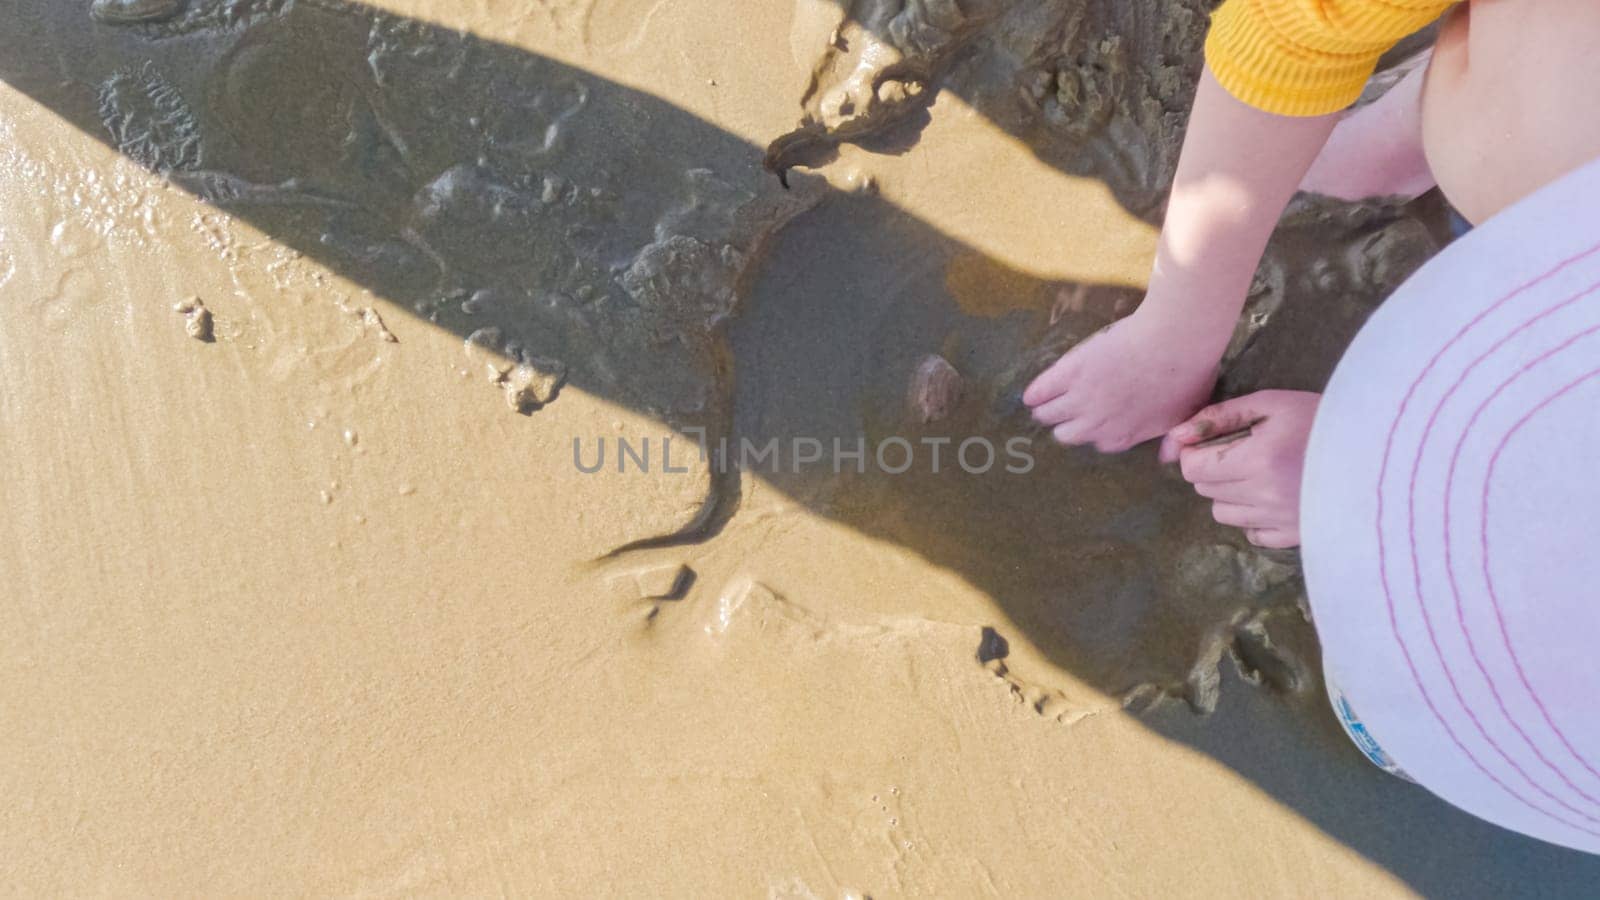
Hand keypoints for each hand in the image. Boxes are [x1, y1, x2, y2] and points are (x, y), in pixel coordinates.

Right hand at [1022, 307, 1225, 452]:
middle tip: (1064, 414)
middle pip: (1069, 434)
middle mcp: (1097, 424)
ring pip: (1050, 414)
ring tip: (1039, 406)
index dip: (1098, 432)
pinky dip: (1034, 394)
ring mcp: (1081, 399)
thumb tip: (1167, 459)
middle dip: (1066, 426)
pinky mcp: (1070, 373)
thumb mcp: (1187, 414)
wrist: (1174, 342)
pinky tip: (1029, 395)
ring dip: (1045, 411)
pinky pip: (1042, 390)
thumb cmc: (1188, 376)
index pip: (1101, 443)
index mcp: (1125, 435)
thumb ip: (1174, 439)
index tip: (1097, 423)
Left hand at [1160, 390, 1319, 548]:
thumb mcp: (1271, 403)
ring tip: (1259, 474)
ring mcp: (1280, 521)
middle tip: (1244, 452)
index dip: (1197, 452)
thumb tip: (1175, 436)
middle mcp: (1264, 496)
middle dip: (1214, 469)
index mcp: (1257, 460)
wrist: (1379, 450)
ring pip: (1223, 514)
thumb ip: (1219, 417)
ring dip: (1230, 494)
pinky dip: (1253, 517)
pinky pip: (1252, 533)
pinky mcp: (1295, 536)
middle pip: (1205, 490)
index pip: (1193, 468)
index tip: (1218, 441)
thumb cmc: (1323, 418)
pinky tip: (1273, 496)